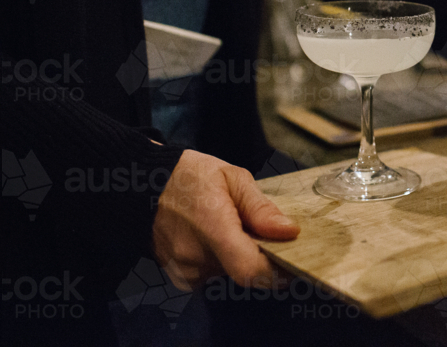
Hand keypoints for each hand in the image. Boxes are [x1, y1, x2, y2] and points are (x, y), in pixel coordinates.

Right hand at [152, 150, 299, 289]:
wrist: (143, 186)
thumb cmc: (189, 176)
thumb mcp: (232, 178)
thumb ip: (261, 208)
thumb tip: (289, 232)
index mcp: (212, 229)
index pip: (251, 269)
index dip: (279, 270)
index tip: (294, 257)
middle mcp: (196, 258)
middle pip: (246, 271)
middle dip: (262, 255)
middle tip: (262, 230)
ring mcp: (186, 271)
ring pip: (231, 273)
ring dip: (241, 255)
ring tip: (232, 226)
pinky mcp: (181, 278)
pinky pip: (215, 274)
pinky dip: (223, 259)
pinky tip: (215, 236)